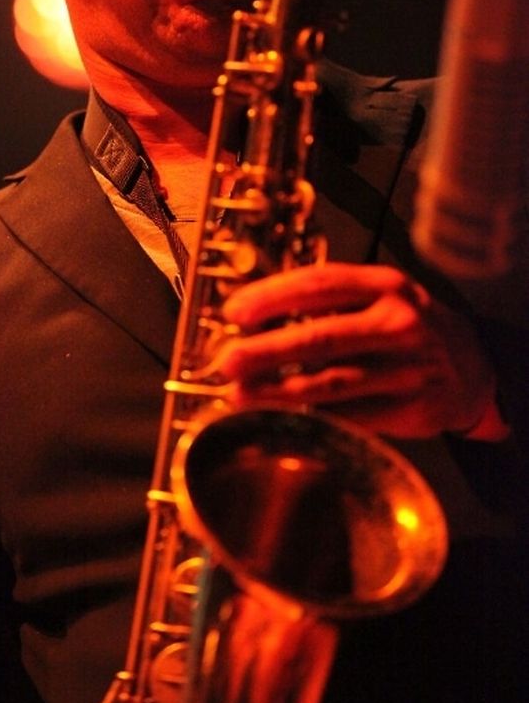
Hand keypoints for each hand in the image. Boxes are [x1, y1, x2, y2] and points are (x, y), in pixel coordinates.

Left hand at [219, 262, 506, 440]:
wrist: (474, 367)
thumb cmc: (408, 325)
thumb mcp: (379, 295)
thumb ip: (329, 299)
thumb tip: (255, 312)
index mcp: (386, 286)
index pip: (321, 284)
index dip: (273, 297)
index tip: (234, 312)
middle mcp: (399, 323)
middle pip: (321, 337)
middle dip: (266, 351)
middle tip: (227, 362)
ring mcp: (408, 368)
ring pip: (332, 382)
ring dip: (279, 392)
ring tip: (240, 395)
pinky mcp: (412, 409)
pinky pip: (352, 417)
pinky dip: (312, 418)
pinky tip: (280, 418)